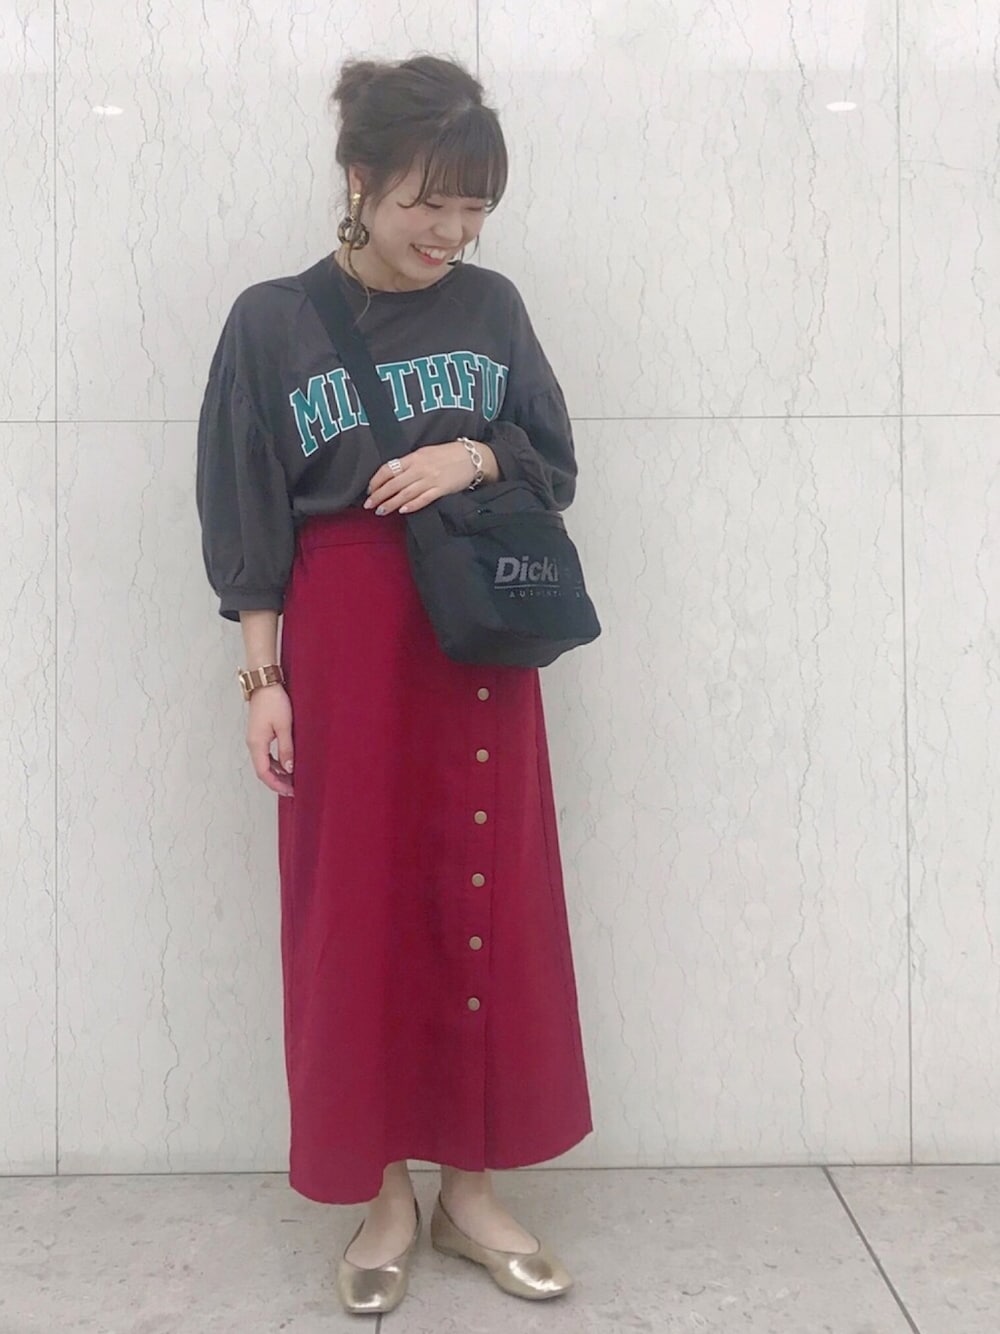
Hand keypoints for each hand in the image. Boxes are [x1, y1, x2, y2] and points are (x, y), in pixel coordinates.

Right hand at [246, 684, 294, 796]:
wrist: (265, 683)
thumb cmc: (274, 702)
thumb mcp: (284, 726)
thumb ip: (286, 749)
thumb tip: (289, 769)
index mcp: (257, 744)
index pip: (264, 772)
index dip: (276, 784)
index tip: (289, 791)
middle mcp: (253, 743)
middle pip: (263, 770)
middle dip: (277, 781)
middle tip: (293, 788)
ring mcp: (254, 738)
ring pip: (264, 762)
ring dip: (276, 772)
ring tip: (292, 778)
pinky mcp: (259, 733)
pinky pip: (265, 754)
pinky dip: (275, 762)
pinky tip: (286, 763)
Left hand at [364, 439, 496, 515]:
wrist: (472, 457)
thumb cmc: (449, 454)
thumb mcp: (426, 452)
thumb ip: (410, 463)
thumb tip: (393, 475)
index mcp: (414, 457)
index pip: (389, 469)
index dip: (376, 480)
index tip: (369, 490)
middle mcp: (420, 468)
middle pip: (394, 483)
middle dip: (379, 495)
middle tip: (369, 505)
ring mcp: (431, 479)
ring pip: (405, 493)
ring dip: (391, 503)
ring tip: (381, 511)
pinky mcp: (441, 489)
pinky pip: (424, 498)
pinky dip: (412, 505)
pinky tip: (403, 511)